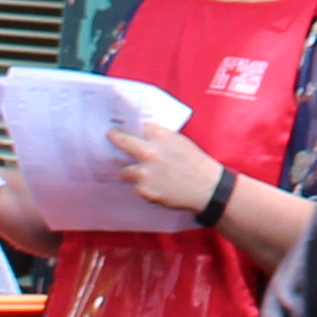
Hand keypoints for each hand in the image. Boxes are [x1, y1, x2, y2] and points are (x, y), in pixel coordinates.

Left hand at [110, 120, 224, 216]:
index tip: (124, 126)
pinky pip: (137, 186)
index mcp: (160, 137)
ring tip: (147, 175)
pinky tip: (158, 187)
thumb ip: (161, 137)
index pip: (139, 126)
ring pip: (126, 170)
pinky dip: (145, 187)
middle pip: (122, 141)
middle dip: (115, 137)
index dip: (134, 127)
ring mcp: (144, 172)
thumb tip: (144, 133)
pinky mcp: (143, 190)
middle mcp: (148, 152)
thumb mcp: (181, 142)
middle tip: (110, 135)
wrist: (206, 187)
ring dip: (132, 171)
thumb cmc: (196, 163)